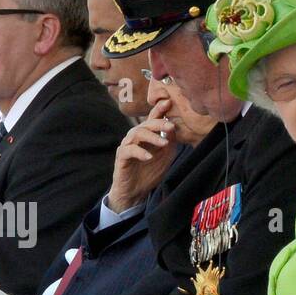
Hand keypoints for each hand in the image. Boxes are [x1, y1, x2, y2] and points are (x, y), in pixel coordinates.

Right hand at [108, 98, 176, 212]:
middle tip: (171, 126)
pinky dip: (140, 152)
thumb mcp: (164, 157)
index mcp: (146, 136)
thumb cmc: (149, 173)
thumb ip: (169, 142)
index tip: (169, 102)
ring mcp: (127, 146)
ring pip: (136, 134)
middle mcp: (135, 138)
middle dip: (159, 123)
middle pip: (145, 124)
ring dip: (152, 137)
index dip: (159, 110)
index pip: (152, 120)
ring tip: (164, 143)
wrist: (135, 192)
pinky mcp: (121, 157)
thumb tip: (173, 127)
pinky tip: (149, 157)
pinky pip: (129, 150)